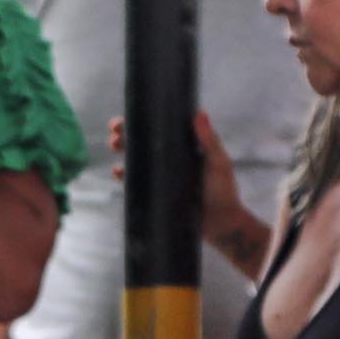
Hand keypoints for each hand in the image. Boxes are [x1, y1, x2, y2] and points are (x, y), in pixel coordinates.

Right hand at [110, 109, 271, 278]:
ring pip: (136, 162)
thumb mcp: (217, 163)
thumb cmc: (224, 191)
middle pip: (142, 143)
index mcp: (182, 147)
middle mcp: (169, 161)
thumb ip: (209, 141)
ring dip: (122, 153)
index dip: (140, 122)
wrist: (221, 225)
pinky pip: (136, 185)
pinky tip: (118, 173)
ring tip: (115, 148)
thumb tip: (200, 113)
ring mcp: (162, 178)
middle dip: (124, 136)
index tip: (127, 118)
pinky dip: (125, 177)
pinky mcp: (157, 195)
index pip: (158, 130)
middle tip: (115, 134)